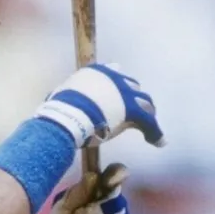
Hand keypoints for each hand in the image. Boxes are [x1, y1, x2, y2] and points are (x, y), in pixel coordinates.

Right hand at [35, 62, 164, 147]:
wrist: (68, 116)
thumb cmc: (59, 108)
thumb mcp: (63, 94)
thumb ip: (68, 96)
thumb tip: (57, 102)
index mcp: (96, 72)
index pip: (113, 72)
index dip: (116, 85)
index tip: (116, 94)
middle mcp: (114, 77)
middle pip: (132, 86)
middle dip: (133, 97)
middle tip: (133, 110)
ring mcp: (126, 93)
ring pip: (145, 101)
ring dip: (146, 112)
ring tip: (148, 125)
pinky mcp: (134, 110)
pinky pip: (150, 121)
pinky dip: (154, 132)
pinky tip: (157, 141)